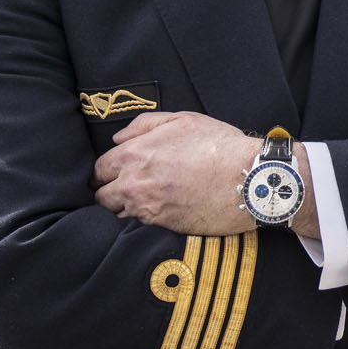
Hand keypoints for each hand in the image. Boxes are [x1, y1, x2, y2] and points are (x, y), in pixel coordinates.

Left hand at [93, 111, 259, 234]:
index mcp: (134, 153)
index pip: (99, 169)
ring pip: (117, 215)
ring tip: (143, 204)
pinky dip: (141, 223)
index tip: (118, 174)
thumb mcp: (183, 120)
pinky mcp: (161, 227)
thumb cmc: (219, 145)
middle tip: (127, 191)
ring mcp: (146, 207)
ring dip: (124, 210)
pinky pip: (137, 228)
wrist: (248, 178)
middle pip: (102, 196)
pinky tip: (156, 215)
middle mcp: (133, 182)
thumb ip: (144, 125)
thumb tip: (118, 139)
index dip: (108, 172)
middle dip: (110, 192)